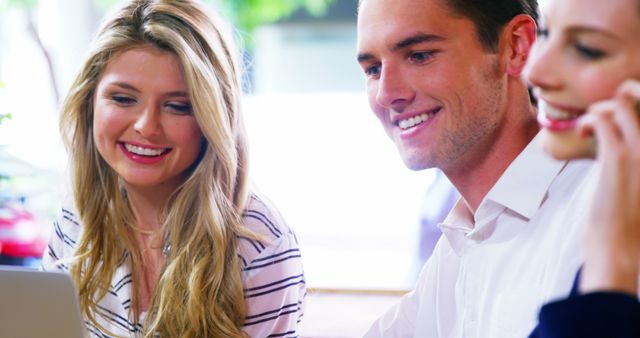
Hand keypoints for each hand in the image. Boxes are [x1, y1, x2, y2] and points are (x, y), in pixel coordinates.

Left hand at [578, 79, 639, 293]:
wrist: (620, 252)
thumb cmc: (629, 229)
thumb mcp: (639, 193)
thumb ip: (637, 168)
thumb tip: (622, 151)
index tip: (627, 110)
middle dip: (628, 94)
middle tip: (610, 107)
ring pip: (623, 107)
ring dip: (603, 108)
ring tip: (593, 124)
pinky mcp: (618, 158)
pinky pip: (604, 120)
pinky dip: (592, 119)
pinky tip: (584, 130)